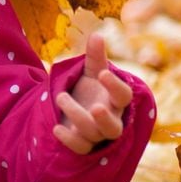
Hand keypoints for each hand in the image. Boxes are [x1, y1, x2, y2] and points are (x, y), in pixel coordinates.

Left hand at [52, 32, 132, 153]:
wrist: (73, 107)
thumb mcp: (90, 71)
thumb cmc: (87, 88)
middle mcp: (110, 119)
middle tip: (95, 106)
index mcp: (115, 100)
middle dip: (105, 119)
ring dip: (78, 118)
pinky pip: (80, 148)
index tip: (103, 73)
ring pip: (94, 135)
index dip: (116, 86)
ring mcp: (96, 134)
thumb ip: (95, 56)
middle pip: (114, 128)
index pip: (124, 96)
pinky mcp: (83, 143)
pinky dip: (69, 140)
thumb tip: (97, 34)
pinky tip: (56, 128)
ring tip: (60, 96)